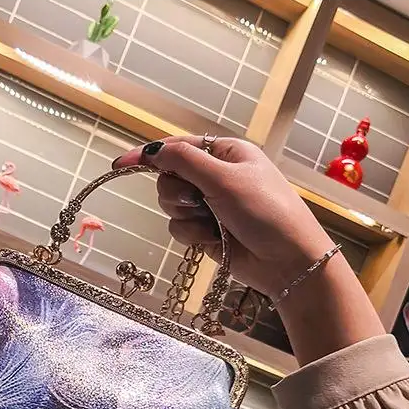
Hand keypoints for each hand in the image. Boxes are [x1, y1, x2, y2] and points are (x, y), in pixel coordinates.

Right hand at [111, 136, 384, 365]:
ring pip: (170, 206)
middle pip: (169, 177)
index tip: (120, 164)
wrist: (288, 261)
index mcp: (225, 153)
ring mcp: (211, 206)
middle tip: (198, 201)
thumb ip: (183, 161)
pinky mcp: (207, 232)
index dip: (148, 154)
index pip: (177, 147)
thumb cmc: (264, 211)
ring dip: (185, 216)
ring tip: (211, 223)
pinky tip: (213, 240)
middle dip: (176, 192)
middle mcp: (215, 176)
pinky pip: (179, 228)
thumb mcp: (223, 179)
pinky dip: (192, 234)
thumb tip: (151, 150)